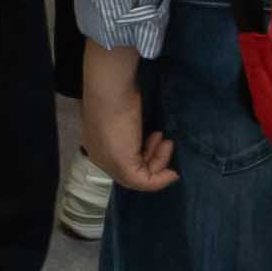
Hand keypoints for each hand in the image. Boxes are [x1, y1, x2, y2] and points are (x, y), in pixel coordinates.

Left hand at [76, 37, 172, 196]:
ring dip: (160, 162)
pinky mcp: (122, 166)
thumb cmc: (118, 91)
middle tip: (166, 141)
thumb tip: (149, 136)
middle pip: (132, 168)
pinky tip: (173, 172)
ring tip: (166, 141)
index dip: (146, 152)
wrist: (109, 88)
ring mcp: (110, 163)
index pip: (123, 156)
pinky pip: (144, 182)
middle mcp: (101, 155)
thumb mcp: (128, 111)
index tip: (161, 140)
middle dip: (154, 158)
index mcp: (98, 141)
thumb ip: (134, 127)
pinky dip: (161, 180)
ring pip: (139, 176)